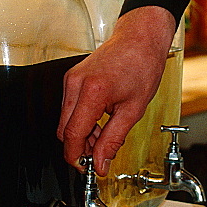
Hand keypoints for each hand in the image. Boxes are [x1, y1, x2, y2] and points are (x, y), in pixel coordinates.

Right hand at [58, 6, 175, 174]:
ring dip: (81, 134)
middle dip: (79, 147)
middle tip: (99, 154)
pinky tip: (99, 121)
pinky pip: (68, 108)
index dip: (77, 156)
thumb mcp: (133, 110)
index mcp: (93, 91)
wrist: (140, 39)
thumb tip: (100, 163)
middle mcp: (76, 83)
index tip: (86, 167)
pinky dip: (80, 120)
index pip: (72, 134)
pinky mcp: (72, 78)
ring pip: (65, 121)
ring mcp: (71, 79)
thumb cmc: (142, 65)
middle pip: (64, 130)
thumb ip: (113, 140)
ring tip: (104, 134)